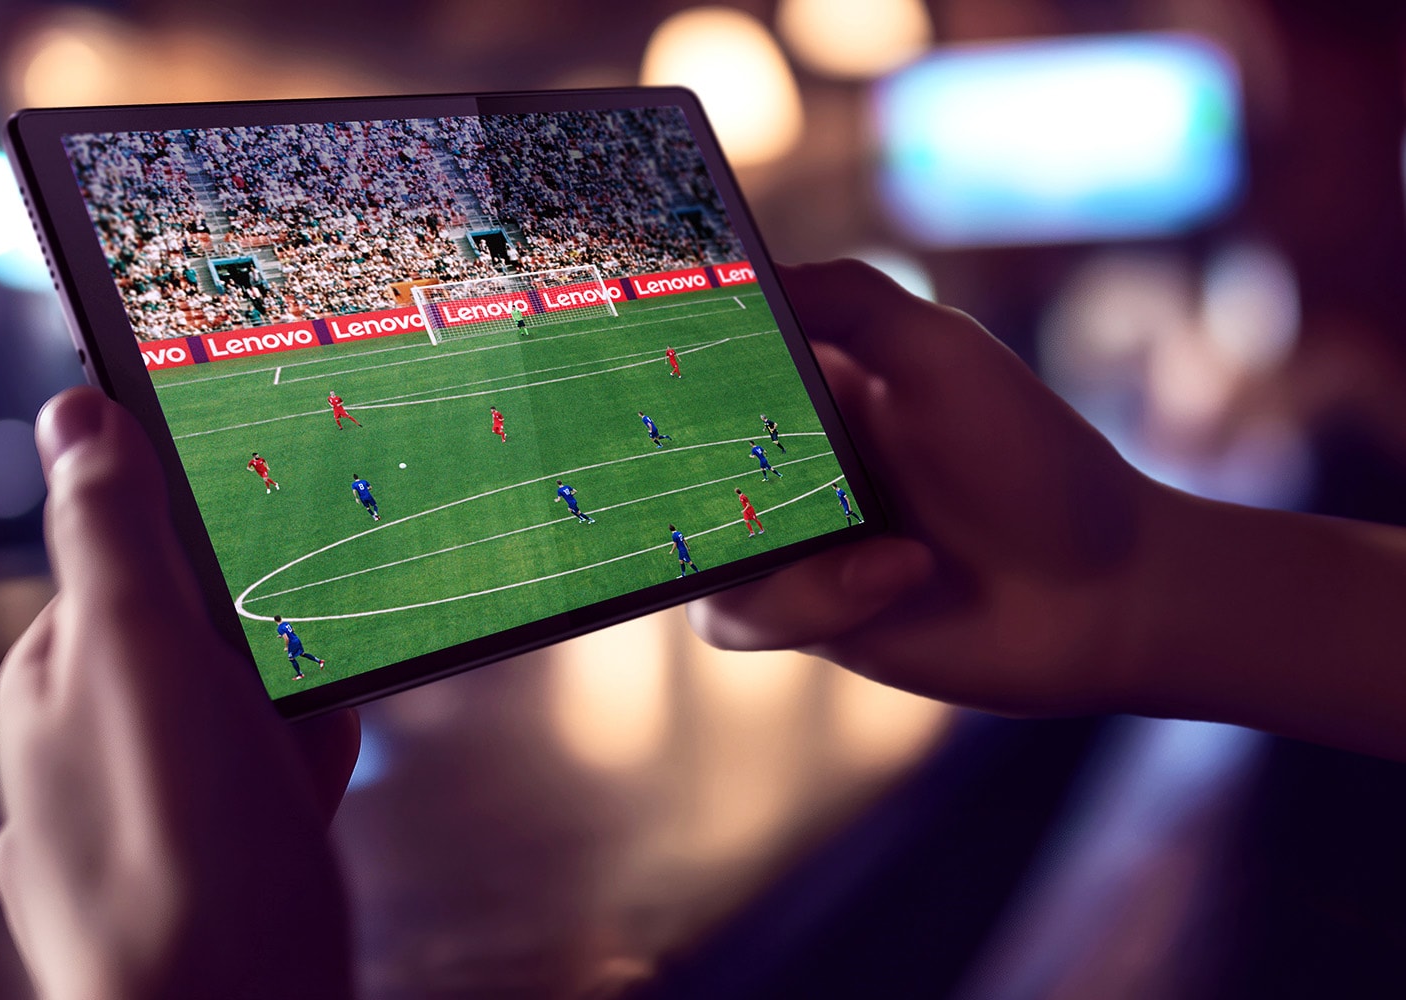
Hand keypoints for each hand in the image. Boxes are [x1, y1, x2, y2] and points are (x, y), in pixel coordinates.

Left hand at [0, 387, 359, 998]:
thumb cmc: (185, 849)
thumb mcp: (144, 656)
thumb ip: (109, 534)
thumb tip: (74, 414)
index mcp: (53, 687)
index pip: (128, 574)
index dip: (203, 570)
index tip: (256, 582)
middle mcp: (81, 752)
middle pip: (201, 647)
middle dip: (263, 656)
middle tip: (284, 697)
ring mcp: (137, 820)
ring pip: (240, 720)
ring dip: (289, 724)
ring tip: (295, 775)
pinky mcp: (197, 873)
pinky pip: (260, 790)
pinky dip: (295, 784)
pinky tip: (301, 810)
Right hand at [689, 260, 1157, 715]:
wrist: (1103, 596)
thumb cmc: (1032, 458)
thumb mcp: (941, 352)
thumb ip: (847, 299)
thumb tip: (743, 265)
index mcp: (810, 383)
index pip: (701, 356)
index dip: (653, 348)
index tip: (613, 327)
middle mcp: (783, 459)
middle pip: (667, 457)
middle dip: (659, 461)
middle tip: (685, 454)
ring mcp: (785, 540)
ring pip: (693, 550)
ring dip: (778, 557)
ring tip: (897, 551)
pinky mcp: (801, 615)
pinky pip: (739, 615)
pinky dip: (812, 599)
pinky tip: (905, 575)